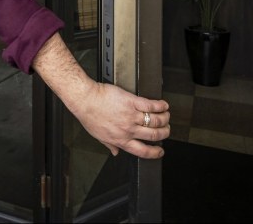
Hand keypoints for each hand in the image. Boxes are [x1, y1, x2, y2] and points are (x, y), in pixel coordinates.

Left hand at [31, 33, 169, 158]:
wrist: (85, 99)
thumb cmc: (90, 116)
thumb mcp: (99, 136)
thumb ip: (110, 145)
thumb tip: (115, 153)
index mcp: (121, 140)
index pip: (143, 151)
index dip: (155, 153)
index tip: (160, 151)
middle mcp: (128, 129)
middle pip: (154, 135)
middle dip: (164, 133)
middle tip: (166, 130)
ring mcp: (131, 116)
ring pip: (155, 120)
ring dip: (165, 119)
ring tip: (166, 116)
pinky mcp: (132, 102)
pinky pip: (151, 105)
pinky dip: (160, 105)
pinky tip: (163, 105)